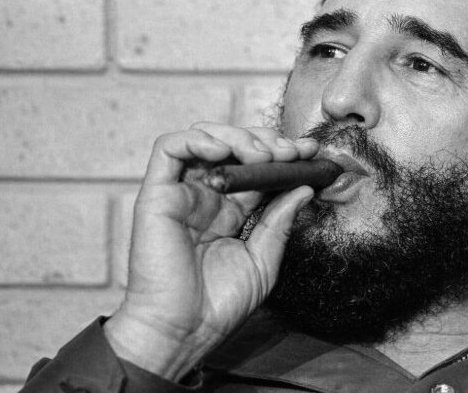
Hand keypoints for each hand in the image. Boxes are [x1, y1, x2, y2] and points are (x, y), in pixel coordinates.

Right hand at [104, 123, 317, 379]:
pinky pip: (169, 148)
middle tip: (290, 152)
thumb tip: (304, 188)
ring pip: (203, 137)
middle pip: (233, 145)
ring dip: (237, 136)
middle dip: (265, 140)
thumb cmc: (219, 303)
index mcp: (231, 209)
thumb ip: (280, 221)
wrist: (184, 331)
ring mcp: (181, 192)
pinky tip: (223, 151)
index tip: (311, 153)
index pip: (257, 166)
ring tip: (261, 155)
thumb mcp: (264, 259)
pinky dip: (197, 139)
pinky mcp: (157, 193)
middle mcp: (206, 195)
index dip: (283, 152)